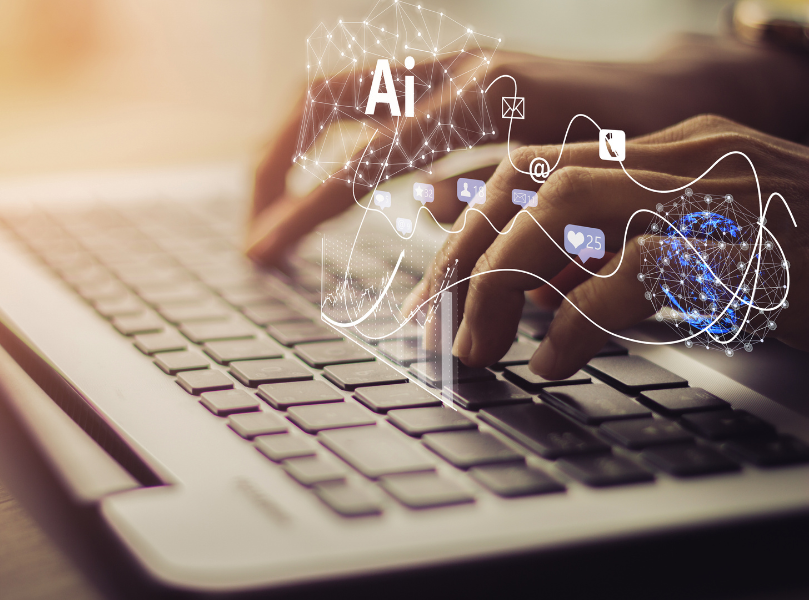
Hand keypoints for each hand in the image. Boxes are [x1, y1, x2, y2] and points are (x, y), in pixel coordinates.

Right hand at [246, 35, 808, 264]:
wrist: (676, 90)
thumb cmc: (641, 148)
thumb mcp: (577, 189)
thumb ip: (494, 206)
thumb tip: (419, 212)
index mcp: (484, 101)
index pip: (362, 158)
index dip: (304, 209)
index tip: (261, 253)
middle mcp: (455, 69)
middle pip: (323, 100)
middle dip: (272, 164)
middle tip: (252, 227)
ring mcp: (448, 65)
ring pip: (337, 93)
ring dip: (292, 150)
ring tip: (271, 211)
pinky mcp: (449, 76)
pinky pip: (370, 106)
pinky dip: (334, 147)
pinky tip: (328, 192)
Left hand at [403, 115, 808, 380]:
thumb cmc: (806, 271)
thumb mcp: (697, 257)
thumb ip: (615, 257)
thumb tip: (528, 290)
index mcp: (671, 154)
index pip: (539, 165)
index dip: (470, 218)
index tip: (431, 279)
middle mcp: (687, 158)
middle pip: (534, 182)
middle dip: (469, 256)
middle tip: (437, 329)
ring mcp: (720, 195)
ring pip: (565, 209)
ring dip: (504, 281)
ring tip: (479, 348)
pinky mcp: (753, 249)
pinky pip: (635, 270)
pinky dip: (577, 319)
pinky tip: (552, 363)